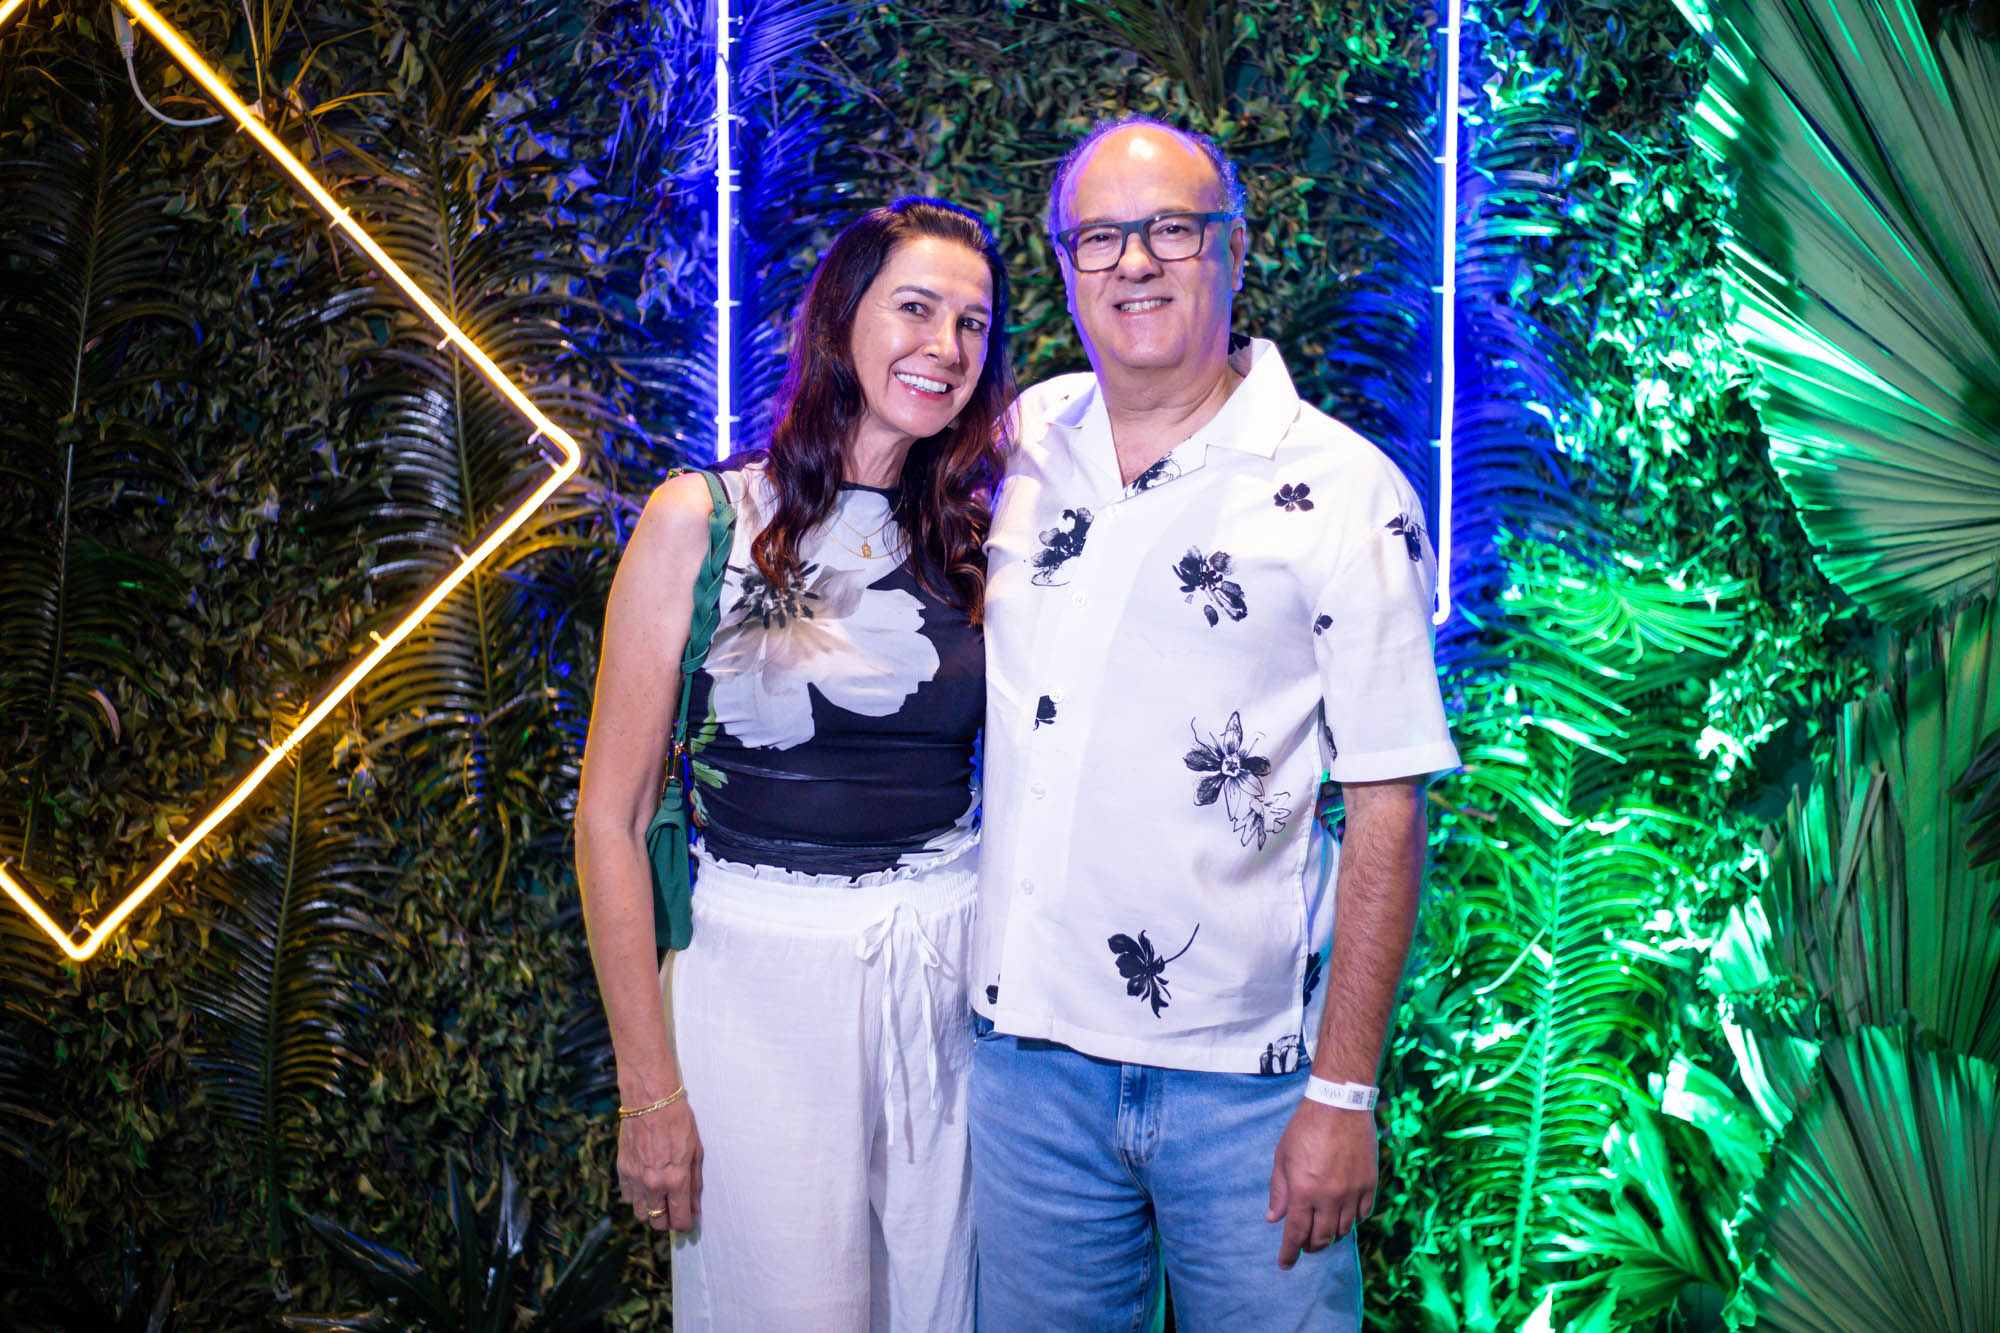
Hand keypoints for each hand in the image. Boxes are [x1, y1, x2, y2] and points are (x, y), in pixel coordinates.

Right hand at [618, 1096, 701, 1232]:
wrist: (650, 1101)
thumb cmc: (678, 1121)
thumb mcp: (696, 1151)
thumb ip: (694, 1182)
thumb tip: (693, 1206)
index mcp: (676, 1180)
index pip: (679, 1219)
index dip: (684, 1224)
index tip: (687, 1221)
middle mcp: (654, 1185)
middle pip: (657, 1222)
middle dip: (667, 1220)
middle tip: (673, 1210)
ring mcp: (635, 1179)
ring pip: (640, 1213)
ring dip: (650, 1211)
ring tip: (659, 1198)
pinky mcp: (622, 1170)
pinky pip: (627, 1197)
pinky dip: (636, 1196)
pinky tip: (645, 1185)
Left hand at [1267, 1099, 1376, 1269]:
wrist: (1340, 1105)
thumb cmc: (1305, 1128)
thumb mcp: (1283, 1157)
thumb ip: (1279, 1191)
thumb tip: (1273, 1218)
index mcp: (1303, 1191)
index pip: (1296, 1233)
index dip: (1289, 1253)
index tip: (1285, 1264)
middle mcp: (1329, 1197)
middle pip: (1321, 1238)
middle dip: (1310, 1246)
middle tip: (1303, 1244)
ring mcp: (1352, 1193)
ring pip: (1343, 1230)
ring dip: (1330, 1235)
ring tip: (1322, 1231)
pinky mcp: (1369, 1185)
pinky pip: (1362, 1215)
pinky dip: (1351, 1221)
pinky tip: (1342, 1216)